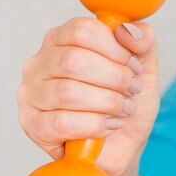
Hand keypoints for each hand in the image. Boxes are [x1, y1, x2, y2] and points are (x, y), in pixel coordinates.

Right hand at [17, 17, 160, 175]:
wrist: (124, 146)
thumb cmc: (127, 101)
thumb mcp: (145, 67)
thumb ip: (143, 40)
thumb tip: (126, 30)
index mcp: (63, 39)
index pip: (83, 30)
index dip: (116, 48)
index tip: (134, 66)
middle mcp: (39, 63)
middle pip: (74, 60)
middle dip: (115, 78)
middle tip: (133, 90)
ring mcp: (31, 94)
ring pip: (68, 93)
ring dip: (108, 103)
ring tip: (124, 109)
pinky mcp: (32, 125)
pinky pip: (62, 123)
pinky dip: (95, 125)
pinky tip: (109, 126)